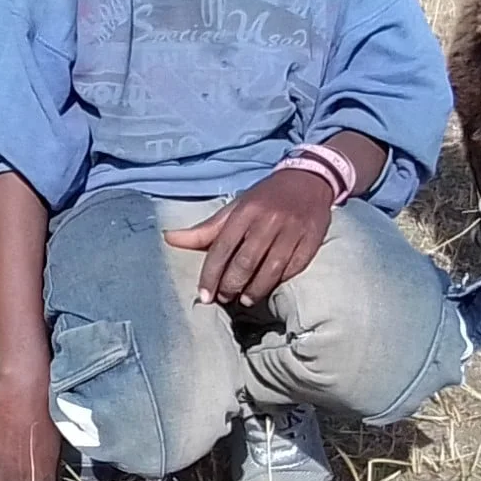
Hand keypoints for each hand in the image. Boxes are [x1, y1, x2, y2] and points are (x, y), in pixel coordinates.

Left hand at [163, 169, 334, 307]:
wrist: (308, 180)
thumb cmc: (264, 198)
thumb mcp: (234, 208)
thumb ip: (205, 229)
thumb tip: (168, 239)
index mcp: (245, 211)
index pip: (222, 248)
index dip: (211, 274)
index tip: (204, 295)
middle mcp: (267, 221)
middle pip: (246, 262)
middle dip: (231, 285)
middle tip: (223, 298)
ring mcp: (292, 231)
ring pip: (270, 269)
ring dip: (255, 289)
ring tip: (244, 300)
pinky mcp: (312, 240)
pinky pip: (294, 268)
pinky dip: (280, 281)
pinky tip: (270, 288)